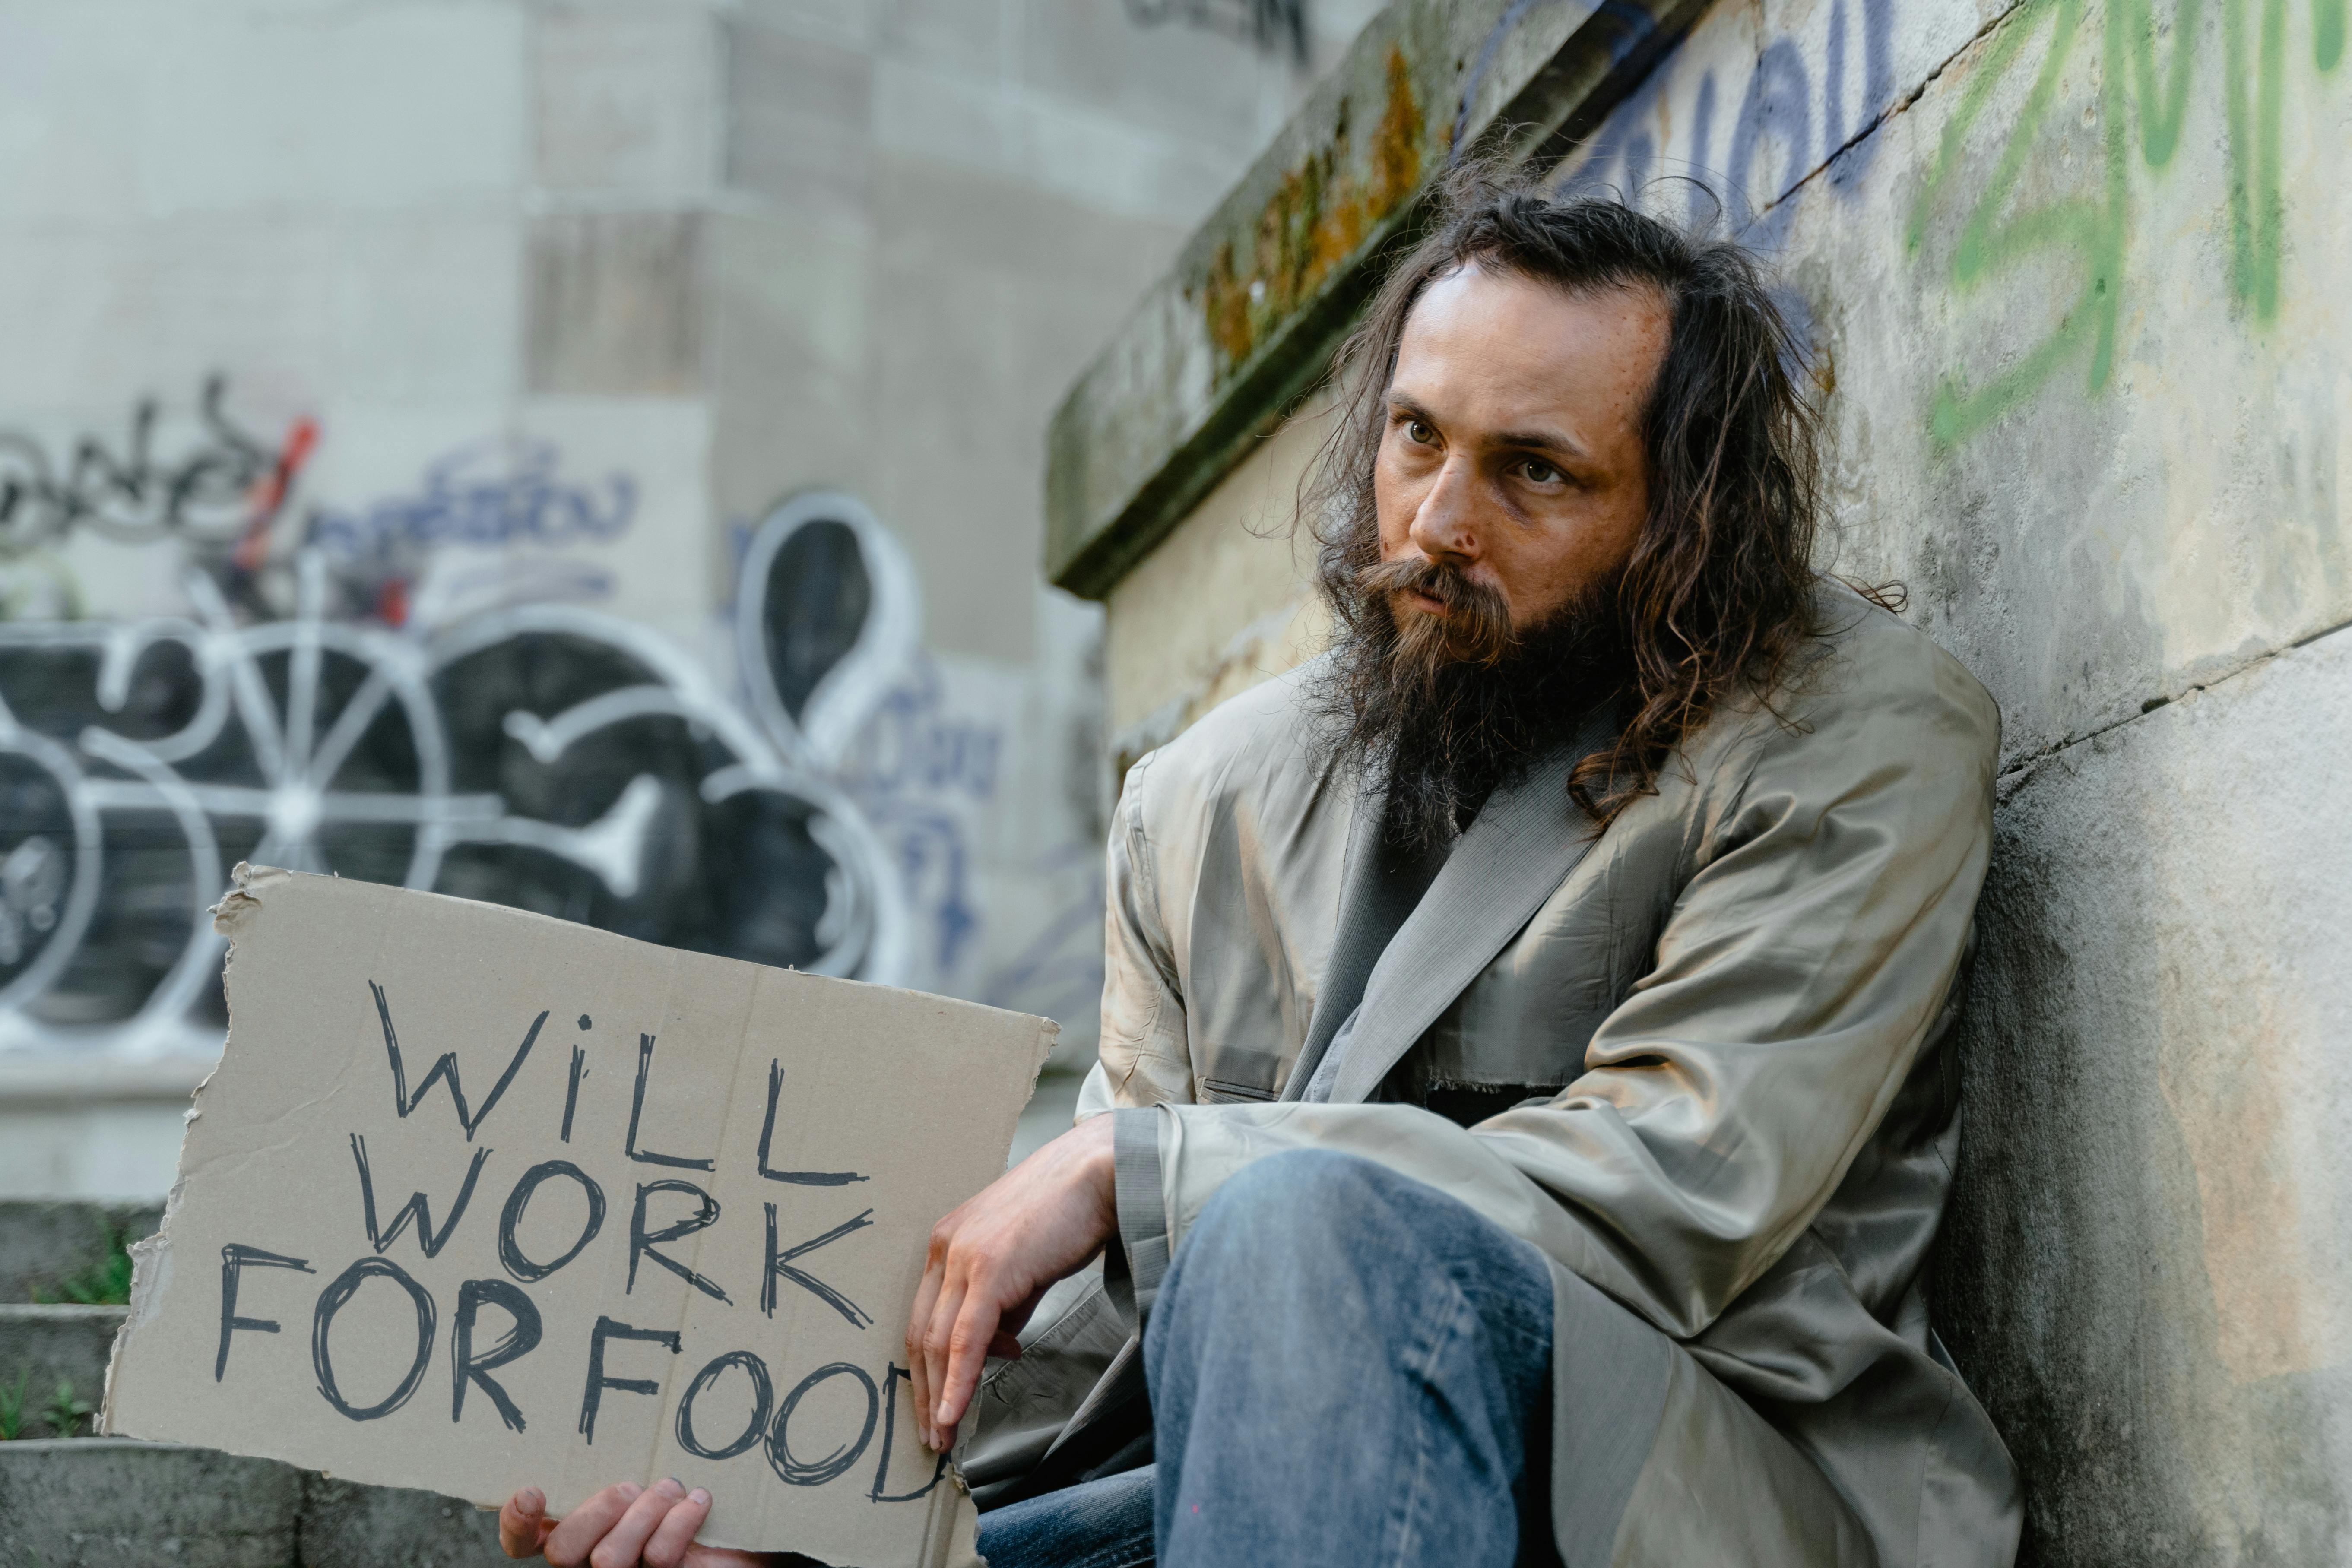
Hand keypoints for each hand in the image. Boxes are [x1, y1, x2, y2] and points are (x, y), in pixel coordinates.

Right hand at [498, 1481, 771, 1566]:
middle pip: (563, 1550)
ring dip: (647, 1512)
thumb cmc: (689, 1494)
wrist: (744, 1533)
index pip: (523, 1542)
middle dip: (599, 1510)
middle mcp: (591, 1562)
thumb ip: (620, 1465)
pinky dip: (681, 1522)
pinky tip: (698, 1503)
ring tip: (672, 1489)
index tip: (534, 1490)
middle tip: (632, 1487)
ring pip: (608, 1558)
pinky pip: (657, 1558)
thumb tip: (605, 1414)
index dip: (517, 1523)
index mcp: (580, 1531)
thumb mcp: (651, 1473)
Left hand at [906, 1114, 1117, 1450]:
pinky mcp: (989, 1270)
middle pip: (920, 1333)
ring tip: (944, 1436)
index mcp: (949, 1241)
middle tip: (933, 1435)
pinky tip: (954, 1413)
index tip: (933, 1406)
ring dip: (938, 1396)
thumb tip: (998, 1347)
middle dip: (924, 1390)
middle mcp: (945, 1247)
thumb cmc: (1068, 1213)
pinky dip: (958, 1381)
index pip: (925, 1316)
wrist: (1098, 1173)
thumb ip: (1005, 1305)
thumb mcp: (1023, 1263)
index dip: (927, 1368)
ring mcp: (964, 1256)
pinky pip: (965, 1339)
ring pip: (937, 1341)